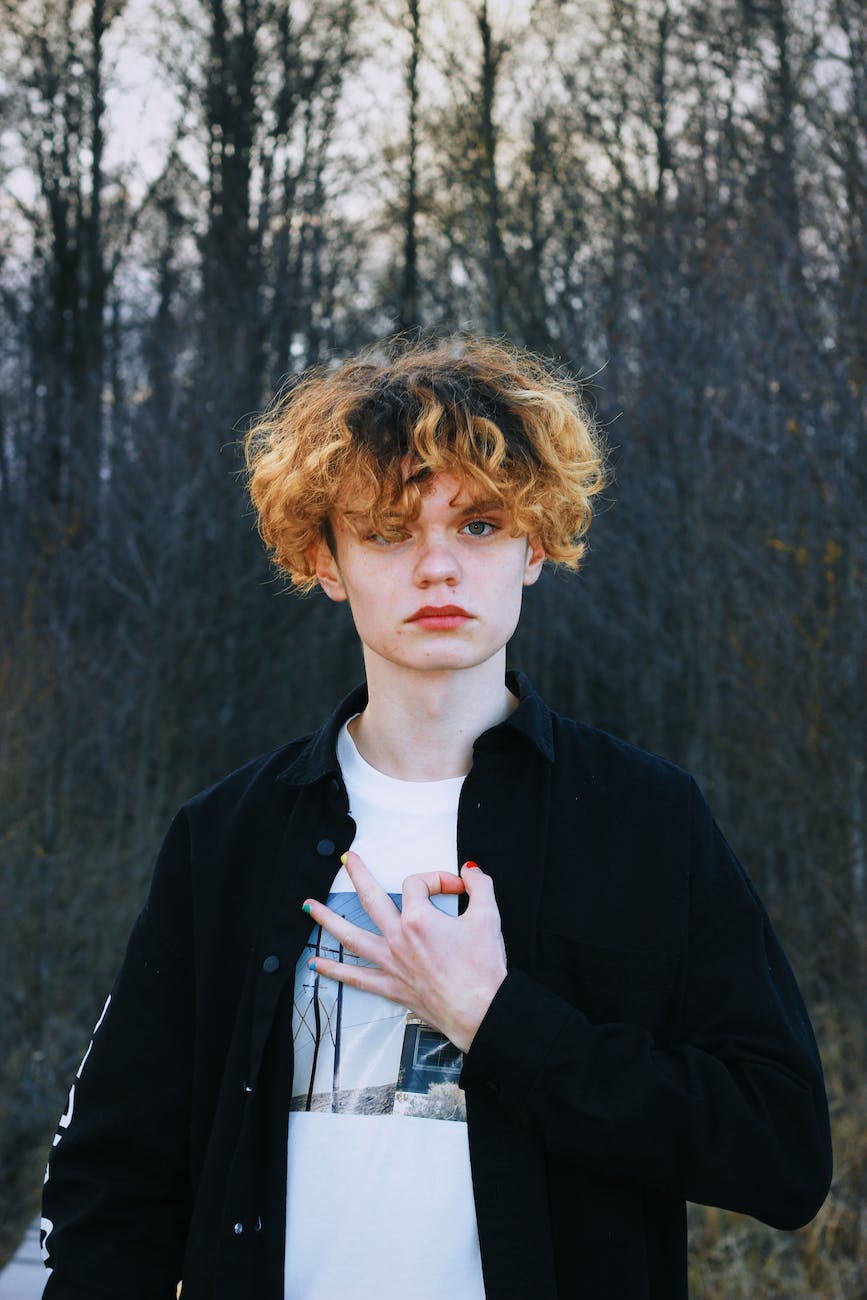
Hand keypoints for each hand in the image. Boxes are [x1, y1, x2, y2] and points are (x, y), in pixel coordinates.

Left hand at [303, 852, 507, 1052]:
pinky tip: (318, 963)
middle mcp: (398, 939)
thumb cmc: (483, 971)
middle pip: (370, 899)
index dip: (438, 878)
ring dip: (328, 920)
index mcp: (419, 920)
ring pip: (351, 937)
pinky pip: (356, 977)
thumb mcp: (488, 917)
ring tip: (310, 908)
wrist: (482, 1012)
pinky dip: (335, 970)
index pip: (418, 884)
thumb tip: (470, 870)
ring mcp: (391, 963)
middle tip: (348, 860)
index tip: (457, 887)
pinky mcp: (392, 987)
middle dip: (358, 875)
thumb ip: (479, 886)